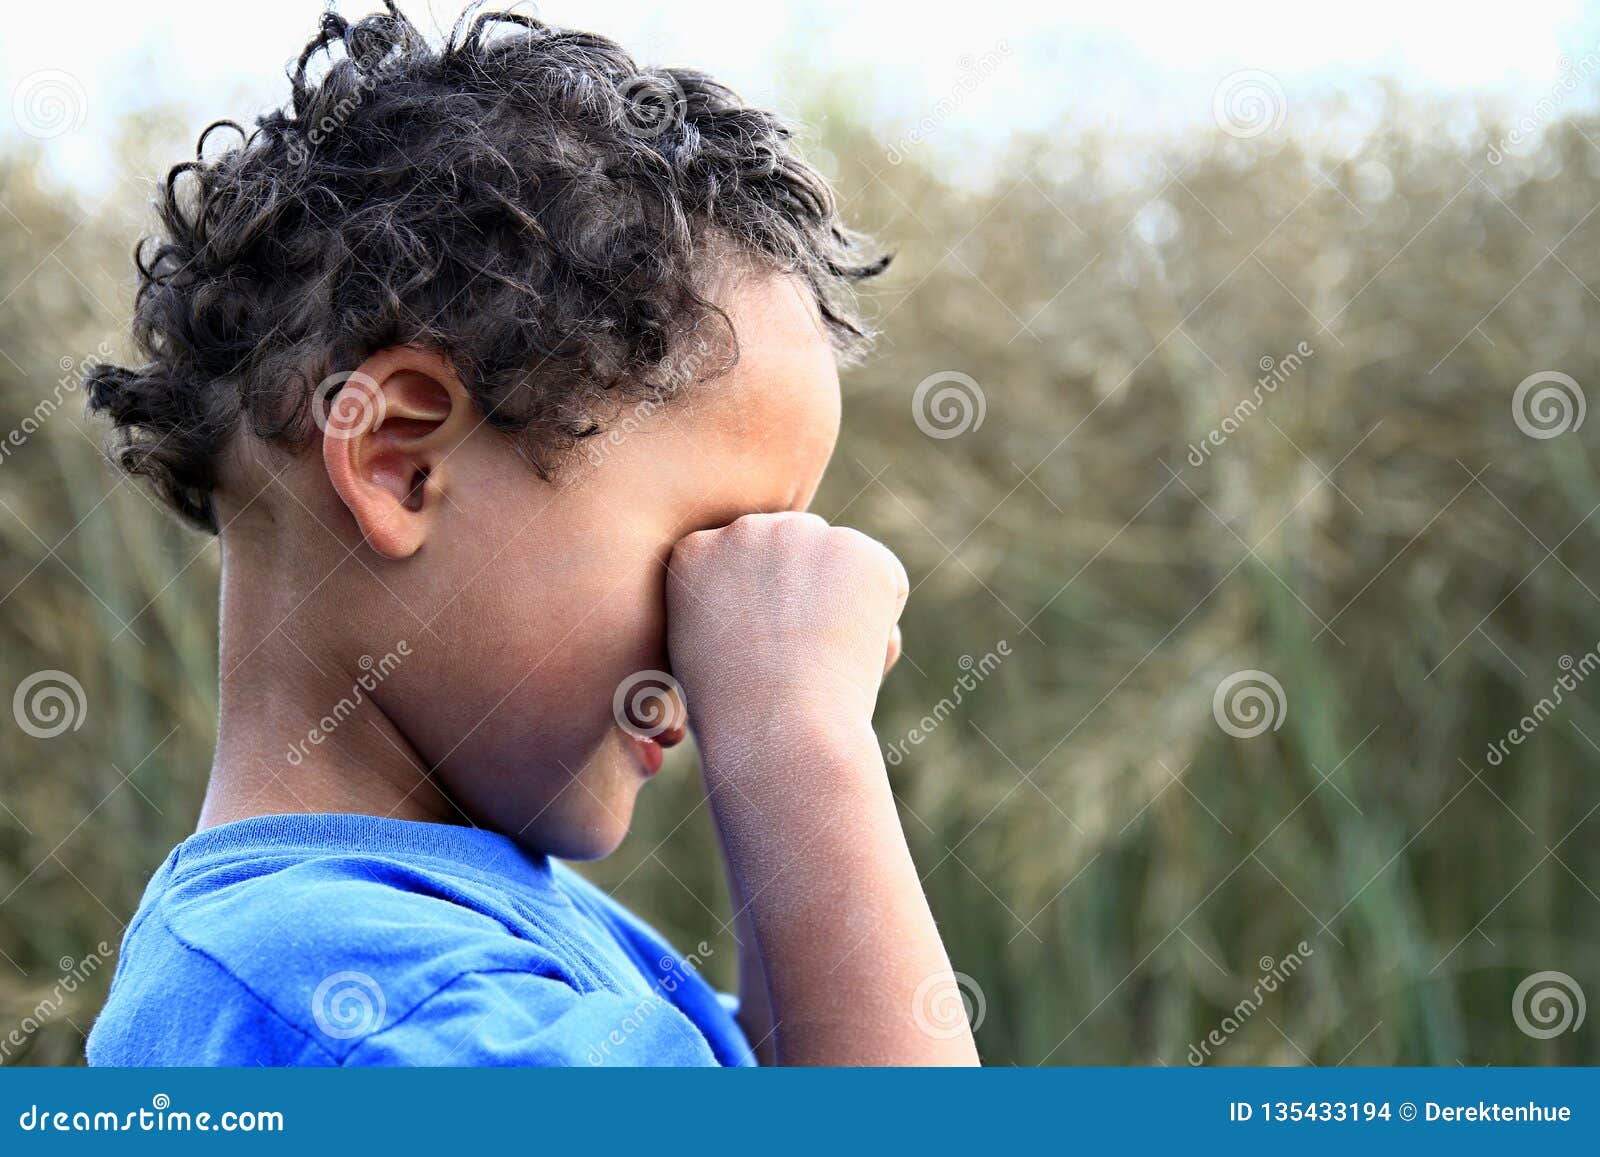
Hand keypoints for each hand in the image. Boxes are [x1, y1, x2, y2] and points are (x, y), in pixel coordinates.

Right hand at [666, 512, 907, 746]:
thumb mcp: (696, 655)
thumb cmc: (735, 716)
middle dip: (805, 595)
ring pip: (842, 562)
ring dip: (844, 603)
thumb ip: (722, 610)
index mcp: (695, 552)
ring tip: (822, 660)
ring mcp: (801, 533)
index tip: (760, 655)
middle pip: (795, 551)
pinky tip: (852, 654)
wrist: (777, 730)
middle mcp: (744, 529)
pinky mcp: (855, 549)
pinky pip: (886, 580)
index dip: (763, 613)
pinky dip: (882, 618)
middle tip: (797, 659)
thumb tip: (773, 600)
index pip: (747, 564)